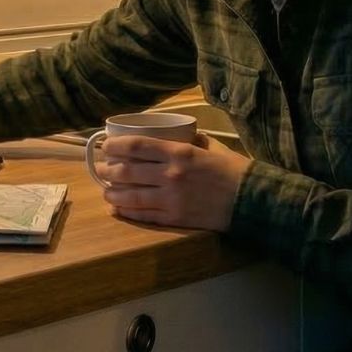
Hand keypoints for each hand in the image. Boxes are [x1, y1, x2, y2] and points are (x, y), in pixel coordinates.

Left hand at [98, 134, 250, 231]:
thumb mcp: (212, 147)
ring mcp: (171, 198)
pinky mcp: (175, 218)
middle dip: (108, 169)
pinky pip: (143, 214)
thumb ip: (192, 140)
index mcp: (179, 152)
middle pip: (127, 171)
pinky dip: (126, 211)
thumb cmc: (234, 171)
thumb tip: (177, 134)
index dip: (115, 146)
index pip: (136, 146)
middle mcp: (170, 174)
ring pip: (130, 195)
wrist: (251, 201)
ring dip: (112, 192)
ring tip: (105, 190)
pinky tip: (117, 208)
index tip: (106, 146)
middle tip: (99, 168)